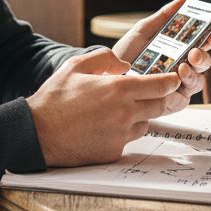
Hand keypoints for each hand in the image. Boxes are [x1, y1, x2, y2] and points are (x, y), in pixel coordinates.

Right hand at [27, 48, 181, 166]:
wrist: (37, 133)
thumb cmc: (54, 99)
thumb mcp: (76, 66)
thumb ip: (105, 59)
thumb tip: (125, 64)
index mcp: (118, 90)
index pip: (161, 85)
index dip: (171, 81)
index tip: (173, 79)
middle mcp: (125, 113)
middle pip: (161, 106)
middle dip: (160, 98)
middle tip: (152, 93)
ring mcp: (121, 135)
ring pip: (145, 123)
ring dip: (139, 115)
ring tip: (115, 110)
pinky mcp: (114, 152)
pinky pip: (128, 139)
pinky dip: (122, 132)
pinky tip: (102, 126)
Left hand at [113, 0, 210, 114]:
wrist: (107, 76)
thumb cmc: (127, 53)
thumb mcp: (144, 31)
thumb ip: (164, 15)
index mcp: (181, 50)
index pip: (202, 43)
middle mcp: (183, 68)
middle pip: (204, 62)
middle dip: (204, 55)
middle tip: (195, 50)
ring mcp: (179, 86)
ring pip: (198, 80)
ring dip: (194, 72)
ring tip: (183, 65)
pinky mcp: (171, 102)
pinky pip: (183, 98)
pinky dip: (181, 89)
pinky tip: (176, 80)